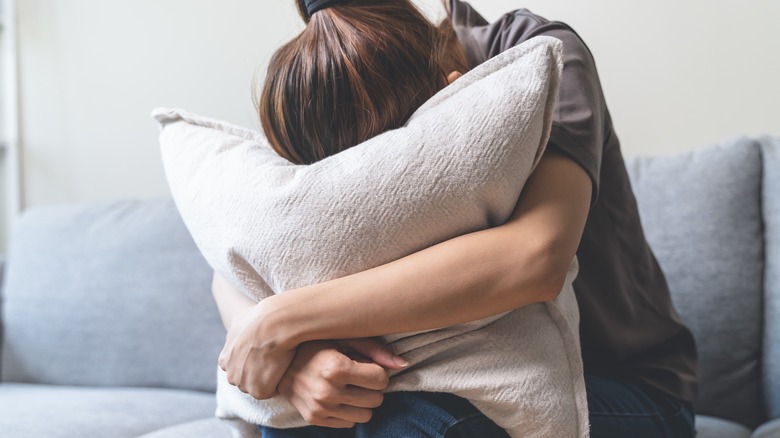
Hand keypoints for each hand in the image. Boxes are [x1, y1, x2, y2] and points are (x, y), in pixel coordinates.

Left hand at [218, 301, 293, 399]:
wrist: (273, 323)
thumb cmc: (260, 318)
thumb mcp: (239, 322)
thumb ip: (236, 333)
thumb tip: (239, 329)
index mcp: (225, 360)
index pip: (239, 367)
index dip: (253, 360)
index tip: (264, 352)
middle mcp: (230, 374)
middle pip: (248, 379)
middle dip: (259, 372)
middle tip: (275, 357)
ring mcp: (243, 384)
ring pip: (259, 386)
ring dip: (269, 377)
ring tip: (281, 361)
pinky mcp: (258, 391)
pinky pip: (271, 391)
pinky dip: (279, 382)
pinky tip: (285, 367)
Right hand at [279, 338, 407, 427]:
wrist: (279, 361)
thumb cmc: (316, 344)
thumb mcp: (344, 338)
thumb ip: (375, 349)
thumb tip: (403, 364)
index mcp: (335, 368)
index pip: (381, 380)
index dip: (377, 372)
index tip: (367, 365)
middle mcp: (327, 391)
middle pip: (376, 399)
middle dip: (372, 387)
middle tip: (359, 376)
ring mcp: (319, 408)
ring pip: (366, 415)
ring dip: (363, 401)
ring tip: (349, 386)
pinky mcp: (314, 419)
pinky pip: (349, 423)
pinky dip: (348, 411)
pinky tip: (338, 396)